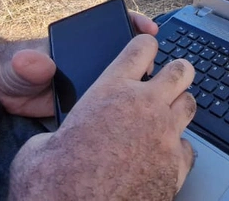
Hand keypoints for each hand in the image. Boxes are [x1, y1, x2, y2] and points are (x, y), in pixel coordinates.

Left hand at [0, 11, 158, 116]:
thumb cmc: (11, 68)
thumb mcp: (20, 63)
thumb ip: (30, 62)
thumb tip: (38, 62)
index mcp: (80, 41)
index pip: (115, 24)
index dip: (136, 24)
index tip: (150, 30)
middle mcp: (91, 58)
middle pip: (128, 54)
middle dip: (147, 58)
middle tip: (156, 66)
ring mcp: (91, 81)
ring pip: (124, 80)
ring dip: (139, 85)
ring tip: (153, 91)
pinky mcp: (88, 104)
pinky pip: (111, 103)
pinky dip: (125, 108)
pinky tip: (135, 116)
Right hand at [8, 34, 196, 199]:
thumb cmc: (55, 185)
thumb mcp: (38, 148)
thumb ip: (55, 135)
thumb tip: (50, 145)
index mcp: (110, 91)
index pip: (140, 49)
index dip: (145, 44)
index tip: (147, 47)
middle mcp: (144, 107)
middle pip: (180, 71)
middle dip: (178, 69)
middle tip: (173, 74)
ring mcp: (165, 136)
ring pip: (190, 105)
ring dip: (181, 105)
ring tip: (171, 111)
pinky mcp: (176, 166)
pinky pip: (189, 147)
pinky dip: (179, 148)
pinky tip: (167, 153)